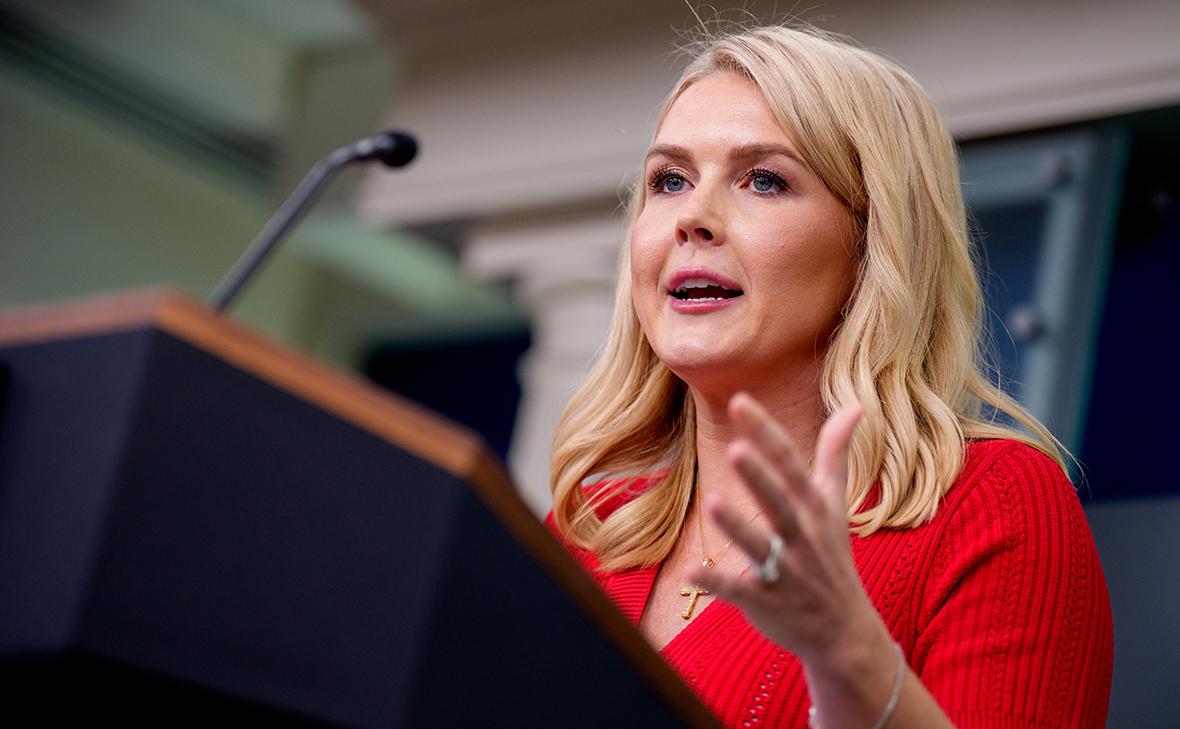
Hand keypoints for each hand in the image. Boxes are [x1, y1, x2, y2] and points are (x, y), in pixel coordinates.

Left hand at [686, 393, 884, 667]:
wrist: (844, 630)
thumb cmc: (832, 556)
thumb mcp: (835, 503)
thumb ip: (836, 453)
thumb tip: (854, 405)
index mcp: (813, 507)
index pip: (789, 463)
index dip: (765, 432)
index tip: (739, 401)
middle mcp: (802, 535)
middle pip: (779, 502)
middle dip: (760, 477)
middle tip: (736, 449)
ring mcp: (786, 571)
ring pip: (760, 546)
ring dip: (737, 526)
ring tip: (712, 502)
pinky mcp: (767, 602)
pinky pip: (739, 592)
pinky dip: (716, 584)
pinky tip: (690, 572)